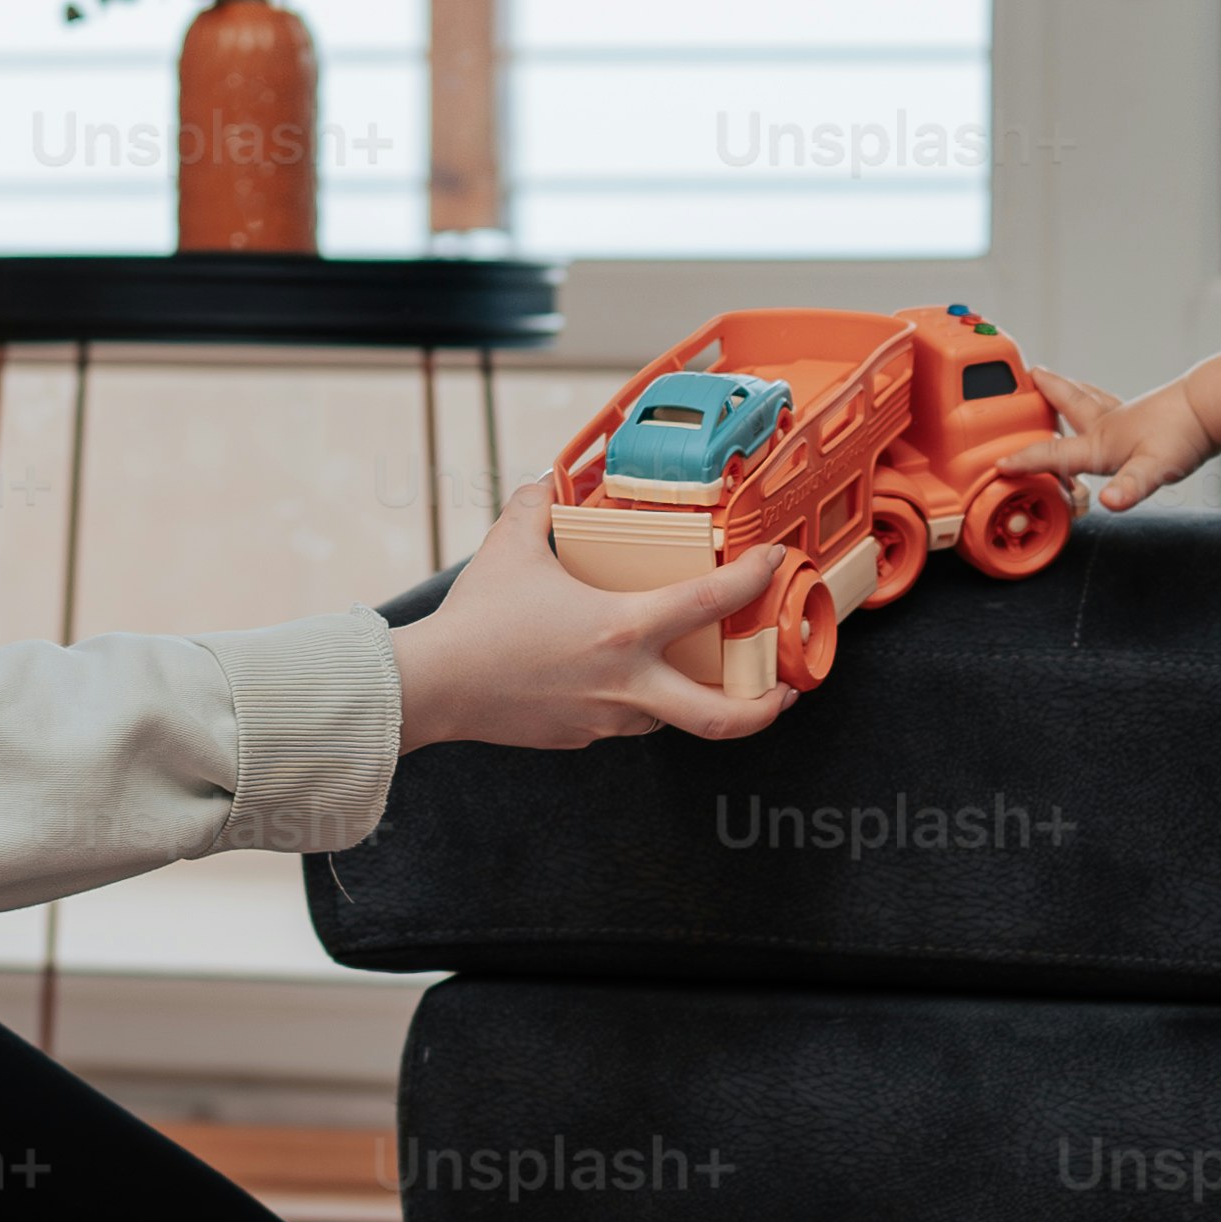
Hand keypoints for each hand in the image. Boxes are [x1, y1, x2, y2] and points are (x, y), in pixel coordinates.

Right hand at [390, 512, 791, 751]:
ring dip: (684, 696)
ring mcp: (604, 719)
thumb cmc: (476, 620)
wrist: (434, 686)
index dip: (753, 579)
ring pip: (667, 716)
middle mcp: (626, 683)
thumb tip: (545, 483)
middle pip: (721, 717)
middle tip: (786, 690)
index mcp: (622, 630)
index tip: (773, 563)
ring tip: (686, 672)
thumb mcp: (510, 547)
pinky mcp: (578, 738)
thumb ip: (537, 506)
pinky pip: (620, 721)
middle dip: (766, 708)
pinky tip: (609, 679)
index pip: (710, 603)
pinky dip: (629, 702)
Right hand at [1031, 361, 1220, 513]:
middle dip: (1046, 391)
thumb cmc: (1184, 437)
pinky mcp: (1143, 413)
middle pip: (1068, 403)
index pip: (1053, 453)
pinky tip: (1107, 405)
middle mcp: (1107, 424)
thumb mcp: (1154, 469)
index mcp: (1100, 442)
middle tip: (1028, 374)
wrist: (1213, 408)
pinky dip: (1098, 397)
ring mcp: (1125, 415)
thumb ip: (1130, 487)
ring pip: (1087, 397)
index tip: (999, 463)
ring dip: (1068, 389)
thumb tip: (1110, 502)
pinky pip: (1109, 402)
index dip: (1024, 459)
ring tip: (1055, 379)